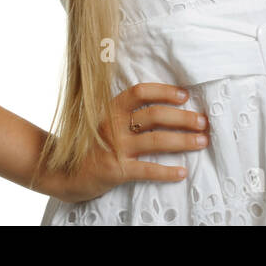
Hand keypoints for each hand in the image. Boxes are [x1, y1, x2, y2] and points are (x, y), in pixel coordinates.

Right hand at [44, 83, 209, 203]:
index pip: (140, 92)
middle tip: (203, 122)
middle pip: (155, 114)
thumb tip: (165, 108)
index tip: (184, 96)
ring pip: (156, 140)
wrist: (62, 174)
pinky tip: (182, 172)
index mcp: (111, 109)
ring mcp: (114, 147)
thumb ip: (126, 114)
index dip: (164, 91)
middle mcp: (113, 125)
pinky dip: (167, 171)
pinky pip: (147, 169)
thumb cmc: (90, 146)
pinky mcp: (116, 170)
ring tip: (201, 142)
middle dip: (183, 117)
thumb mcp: (104, 122)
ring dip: (183, 140)